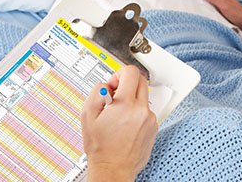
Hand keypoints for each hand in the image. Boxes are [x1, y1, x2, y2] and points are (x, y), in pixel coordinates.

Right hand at [81, 66, 157, 181]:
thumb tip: (106, 84)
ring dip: (132, 99)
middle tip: (116, 95)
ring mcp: (150, 119)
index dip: (119, 74)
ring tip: (119, 115)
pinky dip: (137, 112)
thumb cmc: (101, 147)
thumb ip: (96, 92)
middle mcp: (141, 110)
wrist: (113, 169)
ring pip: (144, 96)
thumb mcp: (87, 115)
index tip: (113, 86)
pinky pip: (146, 110)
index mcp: (126, 104)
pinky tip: (126, 125)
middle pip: (141, 80)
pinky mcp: (154, 127)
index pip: (131, 72)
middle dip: (127, 83)